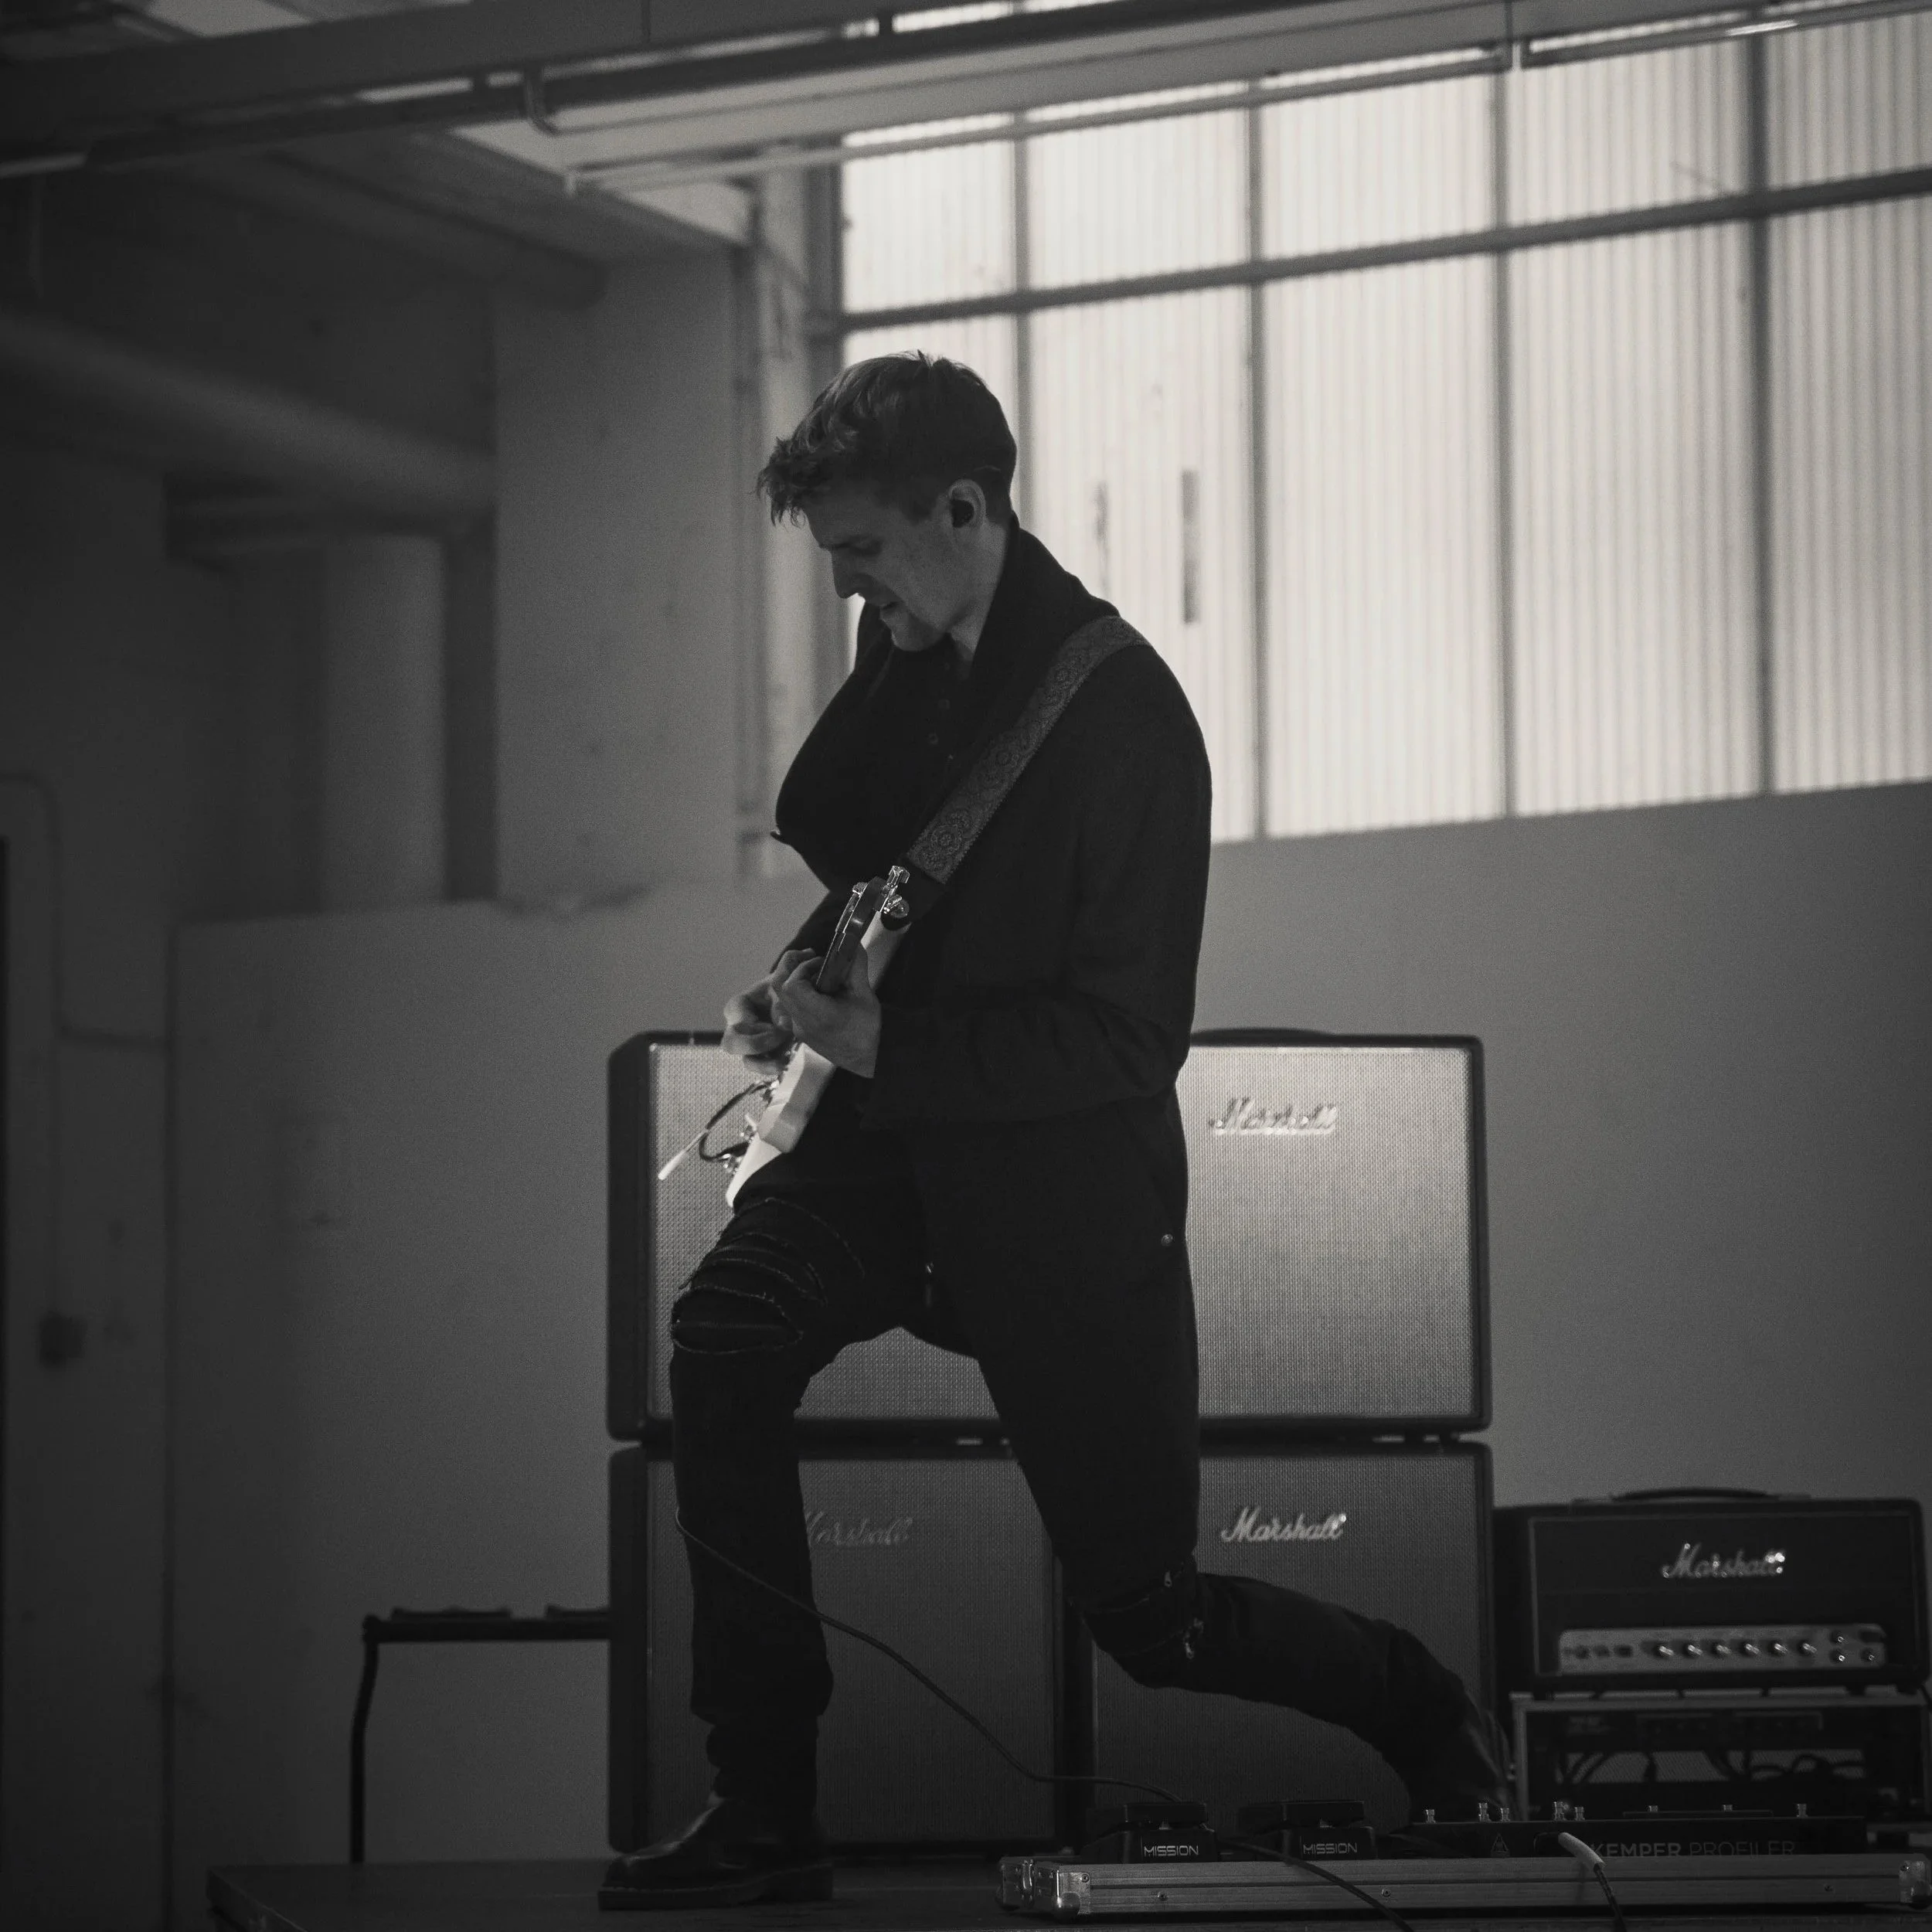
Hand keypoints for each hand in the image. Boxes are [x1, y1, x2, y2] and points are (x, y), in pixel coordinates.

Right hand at [721, 949, 812, 1074]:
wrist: (793, 995)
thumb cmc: (782, 985)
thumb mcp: (784, 979)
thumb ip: (785, 989)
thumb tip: (784, 1022)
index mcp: (738, 1005)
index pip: (737, 1017)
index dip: (756, 1025)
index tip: (783, 1023)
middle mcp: (737, 1026)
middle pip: (731, 1043)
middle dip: (754, 1044)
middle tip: (779, 1038)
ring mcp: (748, 1043)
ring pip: (745, 1060)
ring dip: (764, 1063)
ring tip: (783, 1060)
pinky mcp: (761, 1054)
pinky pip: (759, 1067)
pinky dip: (772, 1067)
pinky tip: (786, 1061)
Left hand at [774, 949, 881, 1079]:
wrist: (866, 1058)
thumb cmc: (868, 1028)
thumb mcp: (865, 995)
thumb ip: (856, 967)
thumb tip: (853, 942)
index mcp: (819, 1015)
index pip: (792, 985)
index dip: (802, 967)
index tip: (821, 963)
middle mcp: (802, 1023)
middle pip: (779, 987)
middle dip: (791, 966)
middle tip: (809, 958)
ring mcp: (797, 1029)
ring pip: (780, 996)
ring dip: (791, 978)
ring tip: (812, 972)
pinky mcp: (797, 1031)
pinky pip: (786, 1006)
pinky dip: (793, 992)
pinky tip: (811, 989)